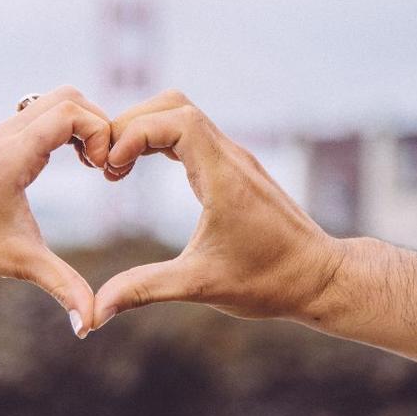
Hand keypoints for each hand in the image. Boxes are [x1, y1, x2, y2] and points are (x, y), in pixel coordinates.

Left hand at [0, 85, 111, 337]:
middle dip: (97, 123)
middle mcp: (5, 135)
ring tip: (94, 163)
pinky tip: (76, 159)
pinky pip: (44, 109)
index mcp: (11, 158)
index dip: (98, 133)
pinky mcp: (1, 136)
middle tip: (105, 165)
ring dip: (83, 122)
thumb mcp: (22, 265)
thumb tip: (90, 325)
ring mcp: (1, 131)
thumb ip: (62, 287)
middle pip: (67, 96)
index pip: (68, 112)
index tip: (104, 171)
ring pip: (56, 98)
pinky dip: (68, 124)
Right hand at [93, 90, 344, 328]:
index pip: (176, 120)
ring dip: (145, 129)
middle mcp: (231, 157)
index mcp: (224, 176)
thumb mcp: (200, 285)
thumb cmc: (268, 282)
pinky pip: (192, 133)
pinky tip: (140, 167)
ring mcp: (234, 158)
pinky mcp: (234, 167)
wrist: (319, 277)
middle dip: (132, 124)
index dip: (136, 133)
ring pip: (183, 113)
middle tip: (105, 164)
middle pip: (174, 105)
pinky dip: (160, 139)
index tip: (111, 167)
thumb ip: (146, 289)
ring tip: (117, 167)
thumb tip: (97, 311)